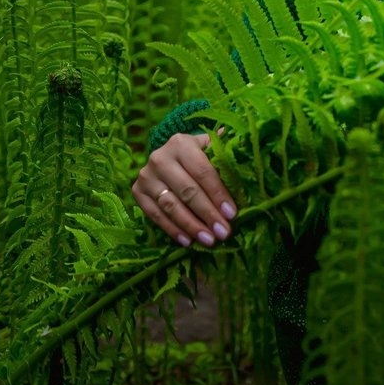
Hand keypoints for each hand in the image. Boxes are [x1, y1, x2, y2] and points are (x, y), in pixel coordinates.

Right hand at [133, 131, 236, 247]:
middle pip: (187, 191)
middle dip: (207, 214)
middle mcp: (160, 158)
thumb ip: (224, 153)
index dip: (218, 194)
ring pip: (171, 206)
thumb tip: (246, 151)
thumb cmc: (197, 154)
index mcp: (181, 143)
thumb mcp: (210, 147)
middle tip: (223, 232)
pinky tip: (188, 241)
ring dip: (191, 226)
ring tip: (209, 240)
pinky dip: (172, 230)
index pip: (203, 172)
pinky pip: (155, 215)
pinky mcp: (137, 192)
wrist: (168, 154)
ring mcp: (146, 176)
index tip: (232, 214)